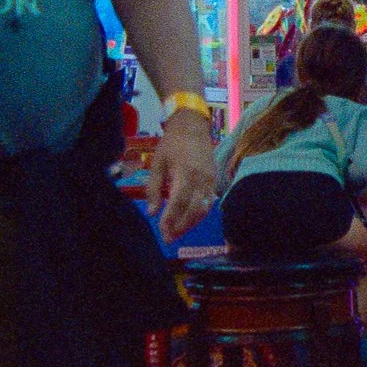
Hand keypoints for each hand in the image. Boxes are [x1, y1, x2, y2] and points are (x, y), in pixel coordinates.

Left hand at [148, 108, 216, 240]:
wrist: (193, 127)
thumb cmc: (172, 144)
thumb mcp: (157, 164)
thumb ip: (154, 188)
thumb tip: (152, 212)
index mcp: (185, 173)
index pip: (179, 202)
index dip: (171, 219)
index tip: (162, 231)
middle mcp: (201, 178)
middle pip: (194, 209)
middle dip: (181, 226)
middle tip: (168, 238)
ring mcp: (211, 180)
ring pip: (204, 208)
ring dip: (191, 223)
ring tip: (177, 233)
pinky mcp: (215, 180)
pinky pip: (209, 202)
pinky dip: (199, 214)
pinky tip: (189, 220)